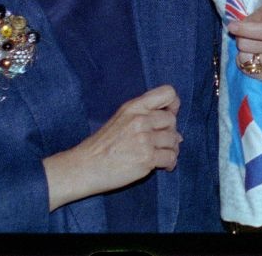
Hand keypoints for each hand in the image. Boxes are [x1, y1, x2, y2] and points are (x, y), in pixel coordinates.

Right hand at [43, 84, 180, 210]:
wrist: (83, 168)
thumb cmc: (101, 146)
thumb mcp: (120, 119)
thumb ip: (146, 118)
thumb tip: (177, 134)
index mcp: (133, 107)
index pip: (168, 93)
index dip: (173, 105)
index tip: (169, 115)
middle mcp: (140, 120)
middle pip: (172, 120)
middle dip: (170, 132)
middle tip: (161, 143)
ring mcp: (144, 139)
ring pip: (174, 141)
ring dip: (171, 150)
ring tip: (161, 156)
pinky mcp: (146, 158)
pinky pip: (171, 158)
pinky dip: (170, 164)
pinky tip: (162, 166)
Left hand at [228, 3, 261, 82]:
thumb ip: (254, 16)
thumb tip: (235, 27)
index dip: (244, 29)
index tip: (232, 26)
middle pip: (248, 45)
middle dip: (240, 38)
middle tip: (244, 35)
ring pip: (244, 59)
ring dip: (242, 51)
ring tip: (250, 47)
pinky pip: (246, 70)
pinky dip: (244, 63)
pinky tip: (253, 56)